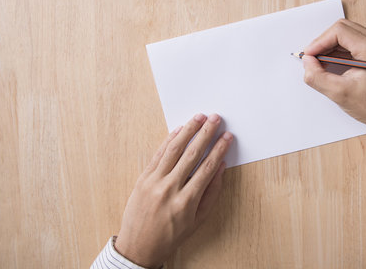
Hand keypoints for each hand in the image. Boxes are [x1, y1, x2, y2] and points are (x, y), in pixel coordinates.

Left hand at [115, 113, 232, 267]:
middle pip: (192, 154)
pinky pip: (158, 154)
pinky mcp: (143, 178)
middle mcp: (169, 189)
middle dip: (206, 133)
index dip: (219, 149)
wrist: (139, 247)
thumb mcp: (197, 220)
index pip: (207, 167)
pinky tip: (179, 130)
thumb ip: (211, 193)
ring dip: (188, 130)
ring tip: (199, 117)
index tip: (227, 137)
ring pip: (173, 149)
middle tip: (216, 119)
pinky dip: (169, 140)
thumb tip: (220, 167)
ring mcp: (153, 182)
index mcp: (186, 202)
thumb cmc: (171, 236)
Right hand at [302, 19, 365, 131]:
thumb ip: (317, 77)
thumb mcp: (339, 94)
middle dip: (324, 42)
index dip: (319, 41)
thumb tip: (307, 62)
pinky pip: (355, 41)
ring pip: (348, 33)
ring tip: (321, 63)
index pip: (339, 31)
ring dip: (331, 45)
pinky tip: (332, 63)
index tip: (309, 55)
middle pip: (343, 28)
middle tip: (312, 58)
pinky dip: (340, 50)